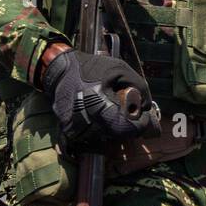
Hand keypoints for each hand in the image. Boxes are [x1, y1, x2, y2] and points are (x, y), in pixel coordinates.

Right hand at [42, 49, 157, 149]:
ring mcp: (75, 129)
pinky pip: (92, 135)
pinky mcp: (69, 131)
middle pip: (117, 135)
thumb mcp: (121, 69)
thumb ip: (140, 87)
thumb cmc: (92, 68)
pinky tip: (98, 113)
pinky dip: (100, 127)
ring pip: (105, 137)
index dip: (139, 124)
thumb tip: (145, 108)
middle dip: (127, 125)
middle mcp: (85, 121)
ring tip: (110, 109)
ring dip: (113, 127)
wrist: (59, 70)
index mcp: (98, 104)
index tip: (143, 116)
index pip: (126, 128)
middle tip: (128, 111)